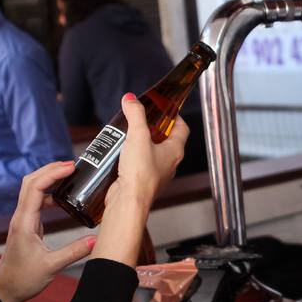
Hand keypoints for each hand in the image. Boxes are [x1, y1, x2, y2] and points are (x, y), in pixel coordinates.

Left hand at [0, 161, 95, 301]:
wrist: (7, 290)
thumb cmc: (24, 279)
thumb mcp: (52, 267)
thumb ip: (74, 252)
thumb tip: (95, 239)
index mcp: (24, 222)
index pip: (35, 187)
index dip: (53, 173)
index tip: (71, 167)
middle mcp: (21, 217)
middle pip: (30, 182)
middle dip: (50, 169)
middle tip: (72, 165)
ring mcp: (22, 220)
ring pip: (31, 189)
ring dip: (48, 178)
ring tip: (68, 175)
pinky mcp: (26, 225)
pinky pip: (35, 201)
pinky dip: (48, 192)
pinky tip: (61, 197)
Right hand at [106, 95, 186, 210]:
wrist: (128, 202)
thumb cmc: (140, 173)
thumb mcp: (138, 136)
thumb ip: (135, 114)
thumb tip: (130, 99)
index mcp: (175, 151)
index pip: (182, 128)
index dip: (174, 116)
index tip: (163, 107)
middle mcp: (169, 163)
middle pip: (166, 139)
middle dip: (154, 127)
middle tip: (141, 117)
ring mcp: (156, 173)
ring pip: (152, 151)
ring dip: (141, 141)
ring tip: (127, 131)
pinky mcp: (141, 180)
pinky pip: (140, 163)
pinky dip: (132, 154)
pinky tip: (120, 149)